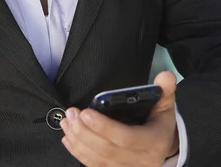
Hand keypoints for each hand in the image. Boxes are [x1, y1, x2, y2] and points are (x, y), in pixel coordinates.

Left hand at [60, 72, 178, 166]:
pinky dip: (79, 153)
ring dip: (79, 141)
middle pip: (108, 150)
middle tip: (72, 114)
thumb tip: (166, 75)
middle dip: (85, 132)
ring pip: (99, 160)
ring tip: (67, 122)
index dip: (105, 127)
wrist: (164, 147)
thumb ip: (165, 90)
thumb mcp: (165, 105)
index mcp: (153, 142)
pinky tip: (68, 138)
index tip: (86, 113)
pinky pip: (95, 166)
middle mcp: (141, 161)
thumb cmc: (159, 123)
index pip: (127, 138)